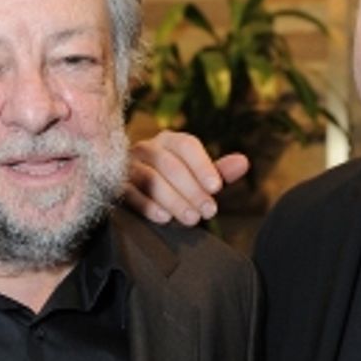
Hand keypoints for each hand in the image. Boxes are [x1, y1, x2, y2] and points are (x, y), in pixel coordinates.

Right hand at [124, 131, 248, 226]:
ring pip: (150, 179)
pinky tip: (164, 218)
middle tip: (209, 212)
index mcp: (169, 141)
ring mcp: (128, 167)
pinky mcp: (116, 186)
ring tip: (191, 219)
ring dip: (174, 200)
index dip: (203, 166)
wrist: (139, 201)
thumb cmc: (175, 188)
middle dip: (192, 190)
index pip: (187, 146)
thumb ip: (218, 172)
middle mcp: (147, 148)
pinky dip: (148, 206)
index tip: (217, 188)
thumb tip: (244, 162)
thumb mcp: (198, 180)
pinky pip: (130, 194)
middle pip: (170, 165)